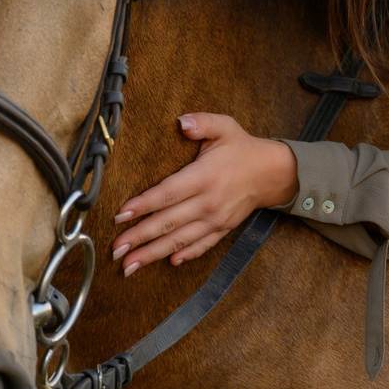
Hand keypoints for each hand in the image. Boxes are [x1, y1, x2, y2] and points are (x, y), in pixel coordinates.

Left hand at [111, 114, 299, 274]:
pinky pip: (202, 246)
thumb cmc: (242, 148)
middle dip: (139, 238)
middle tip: (116, 250)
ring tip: (130, 266)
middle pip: (168, 223)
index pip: (167, 194)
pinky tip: (169, 263)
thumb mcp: (224, 127)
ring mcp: (216, 219)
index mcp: (204, 177)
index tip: (120, 215)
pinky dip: (186, 255)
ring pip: (180, 240)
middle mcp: (208, 202)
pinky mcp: (223, 229)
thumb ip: (202, 122)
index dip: (143, 206)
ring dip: (154, 254)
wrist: (272, 173)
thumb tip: (181, 122)